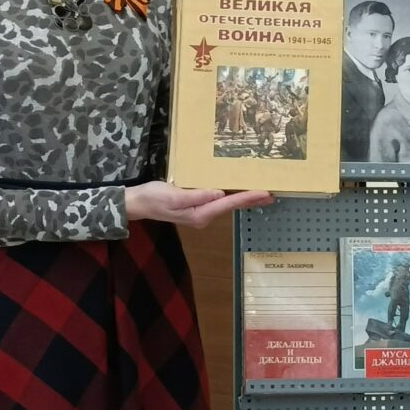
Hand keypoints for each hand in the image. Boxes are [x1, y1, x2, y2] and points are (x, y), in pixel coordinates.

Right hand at [126, 181, 273, 228]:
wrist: (138, 203)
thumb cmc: (153, 198)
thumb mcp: (173, 195)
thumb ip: (197, 195)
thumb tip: (218, 193)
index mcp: (200, 214)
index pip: (228, 204)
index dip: (247, 198)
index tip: (264, 193)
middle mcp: (204, 216)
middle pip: (232, 206)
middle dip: (252, 201)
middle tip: (272, 195)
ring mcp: (201, 213)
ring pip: (227, 204)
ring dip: (244, 199)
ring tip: (261, 194)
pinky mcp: (197, 206)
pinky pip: (219, 201)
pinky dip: (232, 197)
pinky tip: (238, 193)